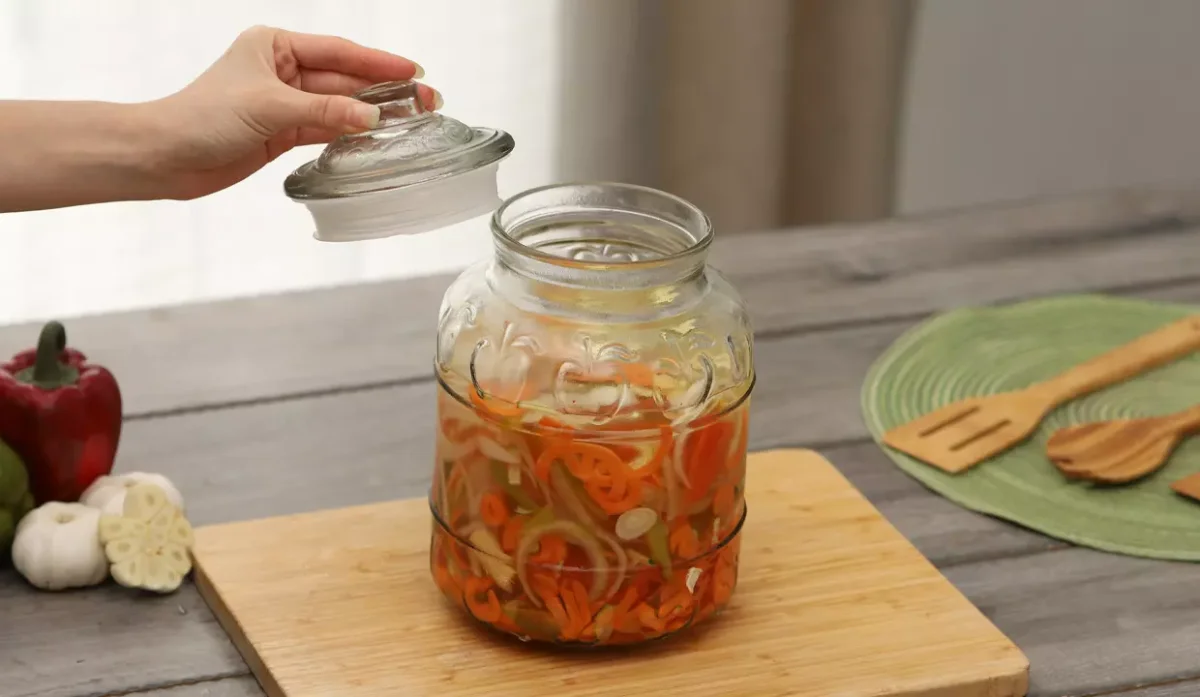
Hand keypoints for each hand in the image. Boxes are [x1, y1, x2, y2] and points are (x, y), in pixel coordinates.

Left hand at [153, 25, 438, 199]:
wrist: (165, 155)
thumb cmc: (200, 116)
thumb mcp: (268, 107)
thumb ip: (324, 112)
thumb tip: (372, 117)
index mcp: (274, 46)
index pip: (339, 52)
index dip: (379, 63)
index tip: (414, 71)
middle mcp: (282, 70)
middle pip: (344, 80)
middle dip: (385, 91)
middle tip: (427, 100)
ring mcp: (284, 103)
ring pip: (340, 107)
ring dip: (373, 114)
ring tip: (413, 119)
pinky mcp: (281, 132)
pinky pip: (327, 129)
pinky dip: (351, 134)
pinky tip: (378, 136)